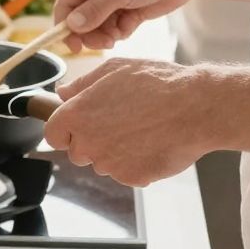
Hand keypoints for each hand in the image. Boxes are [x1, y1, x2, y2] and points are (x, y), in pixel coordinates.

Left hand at [42, 57, 218, 185]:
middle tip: (119, 122)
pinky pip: (126, 173)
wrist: (196, 108)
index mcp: (77, 115)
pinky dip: (136, 163)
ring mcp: (109, 164)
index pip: (53, 134)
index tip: (80, 124)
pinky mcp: (131, 178)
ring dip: (115, 152)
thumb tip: (62, 93)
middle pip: (78, 152)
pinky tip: (152, 143)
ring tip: (141, 129)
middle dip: (92, 141)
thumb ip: (81, 84)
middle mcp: (88, 143)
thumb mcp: (114, 70)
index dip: (65, 129)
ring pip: (103, 163)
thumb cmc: (157, 83)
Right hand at [51, 0, 196, 50]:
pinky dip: (120, 32)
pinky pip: (114, 29)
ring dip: (105, 35)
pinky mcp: (126, 10)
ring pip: (97, 28)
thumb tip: (71, 26)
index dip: (65, 27)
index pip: (65, 5)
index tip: (73, 47)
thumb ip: (95, 10)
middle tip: (105, 43)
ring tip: (118, 36)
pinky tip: (130, 25)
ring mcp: (110, 0)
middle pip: (80, 21)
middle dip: (90, 34)